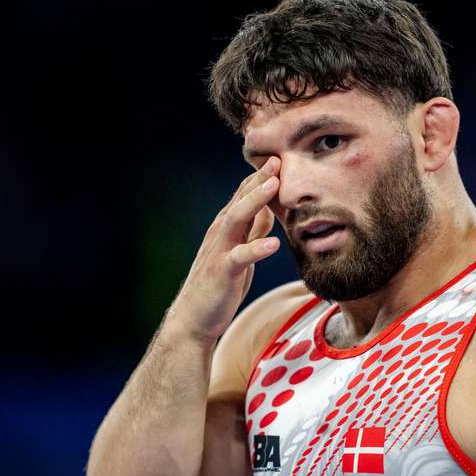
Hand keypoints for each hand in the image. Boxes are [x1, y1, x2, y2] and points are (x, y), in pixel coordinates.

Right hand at [164, 157, 281, 346]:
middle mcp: (220, 233)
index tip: (281, 157)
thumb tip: (268, 210)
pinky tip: (274, 243)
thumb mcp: (240, 252)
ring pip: (236, 219)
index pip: (244, 195)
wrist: (194, 319)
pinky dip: (256, 248)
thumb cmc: (219, 285)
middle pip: (240, 199)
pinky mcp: (222, 272)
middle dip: (259, 179)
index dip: (261, 176)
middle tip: (278, 159)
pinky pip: (240, 257)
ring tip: (274, 187)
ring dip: (255, 201)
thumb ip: (252, 231)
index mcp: (227, 227)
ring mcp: (220, 250)